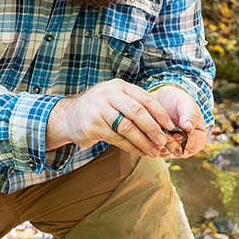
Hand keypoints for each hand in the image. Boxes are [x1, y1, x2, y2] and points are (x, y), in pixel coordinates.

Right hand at [47, 78, 173, 156]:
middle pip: (137, 112)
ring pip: (127, 127)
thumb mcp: (116, 99)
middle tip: (163, 141)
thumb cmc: (100, 109)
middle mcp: (109, 94)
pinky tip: (140, 152)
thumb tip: (163, 124)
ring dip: (143, 141)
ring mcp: (99, 110)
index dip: (160, 113)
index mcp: (119, 86)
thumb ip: (135, 106)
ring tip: (154, 151)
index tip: (170, 126)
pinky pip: (117, 139)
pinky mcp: (93, 126)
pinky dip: (131, 147)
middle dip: (153, 128)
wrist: (69, 116)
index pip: (144, 99)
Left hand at [151, 86, 207, 157]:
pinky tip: (145, 132)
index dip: (184, 139)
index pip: (193, 144)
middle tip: (162, 133)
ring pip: (163, 152)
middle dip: (169, 142)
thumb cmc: (177, 102)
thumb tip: (189, 128)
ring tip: (152, 132)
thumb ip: (189, 115)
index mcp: (198, 139)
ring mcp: (170, 151)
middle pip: (177, 151)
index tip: (175, 132)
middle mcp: (185, 149)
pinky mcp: (156, 150)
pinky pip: (151, 150)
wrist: (161, 101)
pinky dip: (148, 142)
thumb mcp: (186, 103)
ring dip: (157, 143)